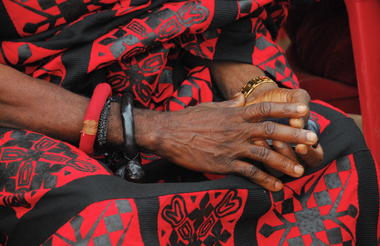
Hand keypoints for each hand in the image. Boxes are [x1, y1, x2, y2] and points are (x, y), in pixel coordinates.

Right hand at [134, 94, 317, 190]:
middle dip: (294, 135)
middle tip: (313, 140)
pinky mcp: (224, 163)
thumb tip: (241, 97)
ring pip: (264, 154)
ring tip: (300, 171)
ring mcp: (232, 147)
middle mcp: (237, 129)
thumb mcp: (211, 106)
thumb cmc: (189, 118)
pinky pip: (249, 172)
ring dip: (284, 163)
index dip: (286, 108)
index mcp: (235, 114)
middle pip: (271, 131)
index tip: (304, 108)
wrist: (169, 133)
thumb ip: (229, 104)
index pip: (265, 108)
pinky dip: (264, 180)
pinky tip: (275, 186)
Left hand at [247, 87, 322, 167]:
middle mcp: (292, 153)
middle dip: (291, 156)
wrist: (257, 97)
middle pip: (296, 166)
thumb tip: (298, 123)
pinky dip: (260, 150)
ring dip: (277, 154)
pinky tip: (257, 140)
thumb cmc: (281, 99)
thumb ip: (300, 103)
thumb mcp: (296, 96)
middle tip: (286, 148)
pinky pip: (259, 162)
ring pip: (277, 168)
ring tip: (274, 141)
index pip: (316, 157)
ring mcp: (274, 157)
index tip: (302, 146)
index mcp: (307, 142)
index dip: (310, 154)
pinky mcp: (258, 155)